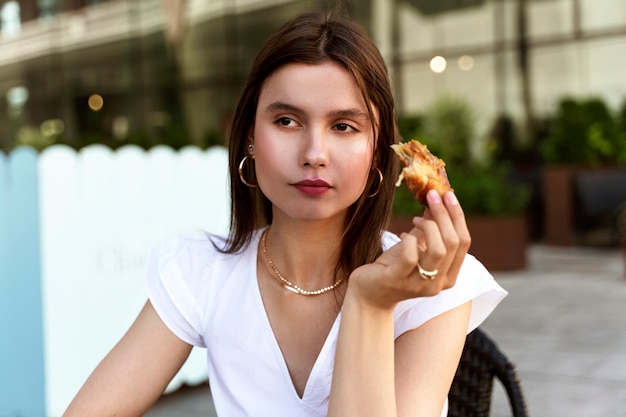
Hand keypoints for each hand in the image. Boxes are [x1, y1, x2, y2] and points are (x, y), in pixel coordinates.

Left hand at [349, 189, 470, 309]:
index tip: (447, 194)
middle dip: (444, 214)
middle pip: (453, 243)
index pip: (463, 242)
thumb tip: (437, 199)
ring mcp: (419, 285)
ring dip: (429, 226)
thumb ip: (429, 228)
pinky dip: (408, 240)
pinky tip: (402, 235)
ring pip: (438, 250)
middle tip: (431, 195)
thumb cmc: (394, 267)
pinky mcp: (398, 281)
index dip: (457, 215)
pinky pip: (410, 256)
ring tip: (415, 219)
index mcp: (449, 275)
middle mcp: (439, 284)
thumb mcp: (416, 246)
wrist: (369, 295)